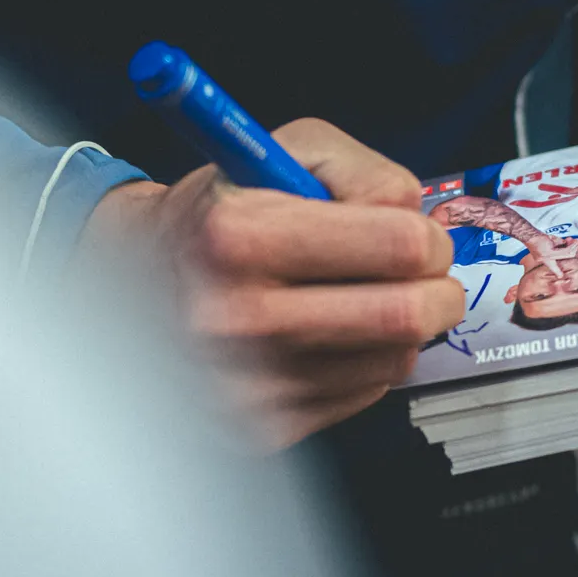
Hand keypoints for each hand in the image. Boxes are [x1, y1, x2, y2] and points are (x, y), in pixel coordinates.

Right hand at [88, 120, 464, 448]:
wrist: (140, 276)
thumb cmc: (220, 212)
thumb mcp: (283, 151)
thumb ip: (367, 174)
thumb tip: (426, 224)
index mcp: (238, 236)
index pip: (397, 246)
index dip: (428, 237)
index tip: (420, 235)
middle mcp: (235, 315)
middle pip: (406, 315)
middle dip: (438, 290)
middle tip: (428, 276)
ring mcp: (245, 381)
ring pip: (395, 360)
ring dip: (402, 328)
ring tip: (363, 298)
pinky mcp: (257, 425)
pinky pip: (365, 394)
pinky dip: (368, 361)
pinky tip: (334, 333)